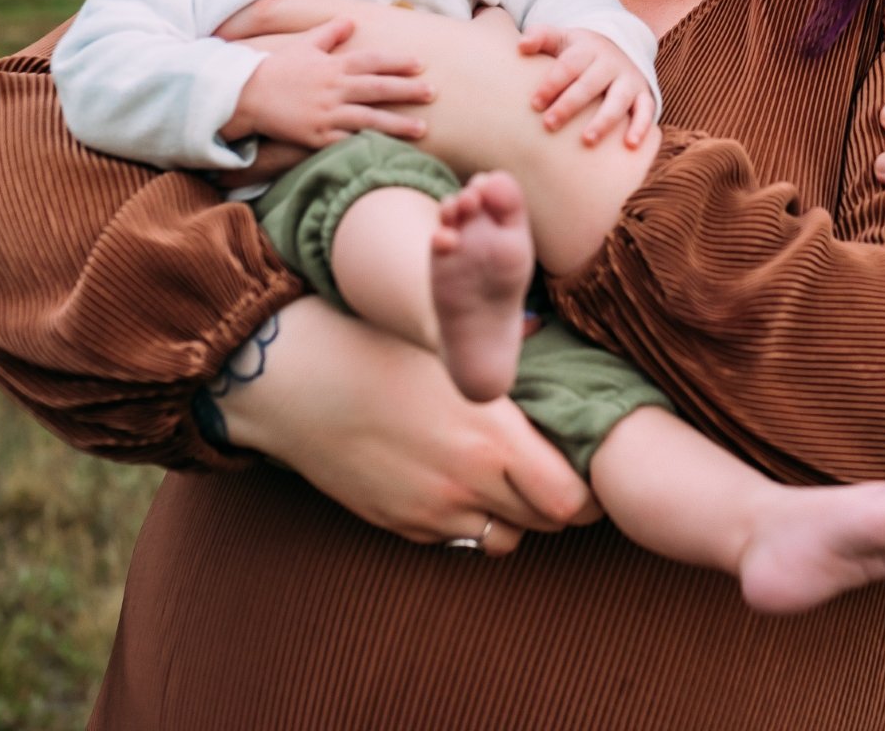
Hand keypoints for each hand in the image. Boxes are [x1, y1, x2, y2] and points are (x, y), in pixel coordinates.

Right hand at [214, 298, 598, 550]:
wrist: (296, 380)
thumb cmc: (378, 347)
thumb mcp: (452, 351)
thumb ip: (509, 367)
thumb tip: (550, 345)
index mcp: (492, 436)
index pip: (571, 500)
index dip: (588, 490)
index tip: (587, 466)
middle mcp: (467, 483)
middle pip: (546, 523)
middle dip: (558, 501)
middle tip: (556, 470)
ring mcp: (432, 511)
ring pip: (504, 540)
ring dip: (516, 516)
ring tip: (509, 478)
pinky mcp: (401, 524)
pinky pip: (457, 538)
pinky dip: (469, 518)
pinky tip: (458, 480)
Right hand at [220, 15, 432, 147]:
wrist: (245, 95)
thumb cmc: (276, 68)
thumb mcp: (303, 45)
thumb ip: (329, 33)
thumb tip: (351, 21)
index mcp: (333, 65)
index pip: (372, 62)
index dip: (397, 63)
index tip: (420, 64)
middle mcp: (333, 89)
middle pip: (377, 88)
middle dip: (407, 90)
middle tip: (433, 92)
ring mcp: (326, 114)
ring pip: (369, 119)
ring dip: (397, 124)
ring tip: (423, 129)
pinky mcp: (316, 136)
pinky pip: (347, 141)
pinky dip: (368, 145)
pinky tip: (388, 150)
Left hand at [517, 28, 655, 148]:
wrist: (618, 49)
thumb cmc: (578, 52)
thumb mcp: (560, 38)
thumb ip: (539, 36)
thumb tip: (522, 46)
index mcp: (588, 48)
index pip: (569, 65)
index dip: (552, 84)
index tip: (534, 104)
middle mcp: (611, 63)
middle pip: (590, 84)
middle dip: (570, 105)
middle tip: (549, 124)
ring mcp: (629, 79)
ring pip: (618, 100)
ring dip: (604, 120)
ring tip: (586, 140)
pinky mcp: (643, 95)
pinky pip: (645, 111)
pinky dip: (641, 126)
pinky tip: (630, 145)